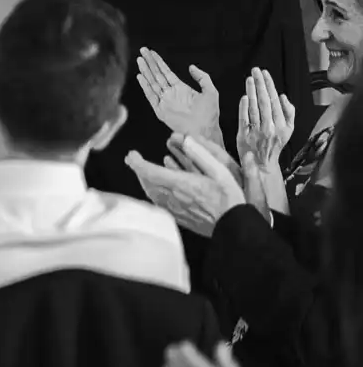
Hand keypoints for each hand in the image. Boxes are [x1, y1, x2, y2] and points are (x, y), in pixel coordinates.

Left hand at [126, 136, 244, 235]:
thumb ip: (201, 155)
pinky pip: (159, 203)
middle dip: (139, 170)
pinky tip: (159, 188)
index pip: (149, 172)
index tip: (131, 154)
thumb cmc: (229, 198)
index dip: (137, 162)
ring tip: (145, 172)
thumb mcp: (220, 171)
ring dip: (145, 181)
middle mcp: (172, 197)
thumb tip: (186, 140)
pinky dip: (154, 192)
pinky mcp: (179, 217)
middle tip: (134, 160)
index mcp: (180, 184)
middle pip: (146, 182)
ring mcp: (174, 209)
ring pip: (151, 193)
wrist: (234, 226)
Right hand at [136, 49, 221, 146]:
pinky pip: (151, 96)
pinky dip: (145, 86)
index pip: (166, 72)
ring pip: (152, 82)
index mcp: (181, 88)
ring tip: (139, 59)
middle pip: (157, 75)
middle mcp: (170, 93)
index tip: (151, 52)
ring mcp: (164, 101)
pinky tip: (140, 77)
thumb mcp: (210, 91)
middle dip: (149, 62)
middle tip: (142, 50)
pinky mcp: (160, 110)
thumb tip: (191, 66)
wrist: (205, 130)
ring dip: (145, 71)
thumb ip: (202, 77)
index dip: (159, 62)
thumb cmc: (210, 114)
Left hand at [236, 68, 294, 168]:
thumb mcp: (288, 130)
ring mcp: (257, 132)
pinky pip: (244, 120)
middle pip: (264, 102)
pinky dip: (244, 108)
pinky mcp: (244, 136)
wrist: (263, 164)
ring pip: (254, 109)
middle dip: (260, 84)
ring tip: (249, 79)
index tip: (265, 73)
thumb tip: (283, 97)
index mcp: (282, 125)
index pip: (275, 101)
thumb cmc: (275, 144)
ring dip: (251, 92)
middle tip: (255, 70)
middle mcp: (270, 128)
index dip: (270, 86)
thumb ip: (289, 113)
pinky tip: (244, 97)